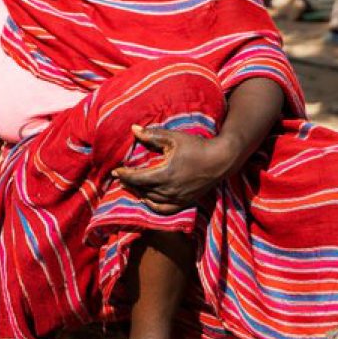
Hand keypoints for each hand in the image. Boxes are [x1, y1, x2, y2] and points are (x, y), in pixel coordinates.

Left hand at [113, 125, 235, 214]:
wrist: (221, 160)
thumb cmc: (197, 146)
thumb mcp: (174, 138)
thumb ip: (152, 135)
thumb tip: (133, 129)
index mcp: (165, 174)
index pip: (137, 178)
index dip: (125, 175)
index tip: (116, 170)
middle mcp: (170, 190)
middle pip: (142, 190)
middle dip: (130, 184)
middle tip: (121, 177)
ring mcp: (178, 198)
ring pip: (152, 200)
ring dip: (139, 193)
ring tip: (132, 186)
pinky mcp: (186, 202)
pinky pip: (164, 209)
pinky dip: (153, 205)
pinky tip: (147, 198)